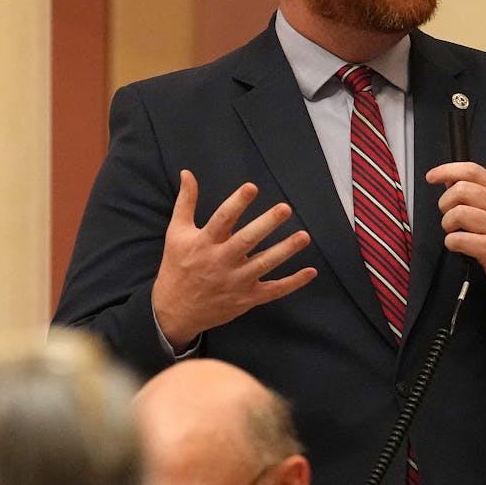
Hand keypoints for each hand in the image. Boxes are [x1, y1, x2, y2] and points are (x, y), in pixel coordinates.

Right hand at [152, 170, 316, 348]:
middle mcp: (220, 262)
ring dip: (285, 250)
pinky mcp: (246, 299)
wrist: (175, 311)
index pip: (222, 220)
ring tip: (304, 236)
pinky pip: (273, 291)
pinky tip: (310, 271)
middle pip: (246, 241)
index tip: (252, 187)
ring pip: (263, 265)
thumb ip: (186, 202)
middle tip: (285, 208)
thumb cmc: (177, 266)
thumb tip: (187, 173)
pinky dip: (293, 283)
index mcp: (203, 243)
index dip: (237, 203)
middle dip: (266, 224)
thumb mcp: (177, 233)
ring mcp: (235, 282)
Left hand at [426, 161, 485, 310]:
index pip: (472, 171)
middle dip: (445, 204)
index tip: (432, 176)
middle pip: (460, 190)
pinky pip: (457, 240)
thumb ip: (476, 193)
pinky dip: (452, 243)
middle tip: (450, 216)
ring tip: (456, 232)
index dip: (447, 170)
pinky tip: (461, 246)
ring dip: (448, 225)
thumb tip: (449, 180)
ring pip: (457, 214)